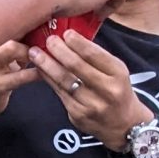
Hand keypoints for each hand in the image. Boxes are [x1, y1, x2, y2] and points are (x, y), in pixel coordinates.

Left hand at [0, 40, 37, 124]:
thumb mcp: (3, 101)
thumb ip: (15, 85)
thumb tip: (31, 70)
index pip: (21, 76)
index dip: (37, 72)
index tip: (47, 69)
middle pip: (10, 48)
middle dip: (26, 49)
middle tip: (35, 56)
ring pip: (5, 43)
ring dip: (19, 46)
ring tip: (26, 56)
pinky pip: (0, 45)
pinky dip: (11, 48)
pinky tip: (16, 53)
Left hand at [29, 28, 151, 152]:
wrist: (123, 125)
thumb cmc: (116, 90)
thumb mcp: (116, 71)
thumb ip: (96, 57)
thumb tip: (68, 37)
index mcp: (118, 74)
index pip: (94, 55)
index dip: (77, 43)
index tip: (65, 33)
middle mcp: (107, 90)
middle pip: (76, 67)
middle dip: (59, 51)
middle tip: (48, 40)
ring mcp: (92, 105)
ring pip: (64, 81)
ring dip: (47, 65)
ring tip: (35, 53)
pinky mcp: (78, 115)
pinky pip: (60, 93)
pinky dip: (49, 79)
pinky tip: (40, 70)